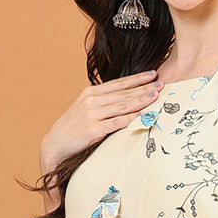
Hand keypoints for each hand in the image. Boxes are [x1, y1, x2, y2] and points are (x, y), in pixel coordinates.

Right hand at [41, 69, 162, 174]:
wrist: (55, 144)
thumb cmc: (73, 128)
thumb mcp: (85, 109)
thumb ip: (102, 102)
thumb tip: (123, 99)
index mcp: (91, 93)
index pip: (119, 84)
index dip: (137, 79)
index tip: (153, 74)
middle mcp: (92, 101)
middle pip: (124, 93)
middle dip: (144, 88)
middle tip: (162, 83)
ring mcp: (92, 115)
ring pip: (122, 106)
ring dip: (141, 100)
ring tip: (156, 96)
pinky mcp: (93, 130)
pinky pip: (116, 123)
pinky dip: (131, 118)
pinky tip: (143, 115)